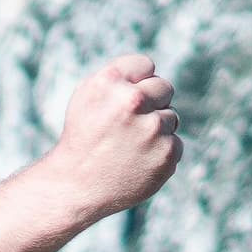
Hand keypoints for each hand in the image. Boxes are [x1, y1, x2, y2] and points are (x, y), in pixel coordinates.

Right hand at [45, 52, 181, 219]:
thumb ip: (120, 77)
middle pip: (164, 88)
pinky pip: (175, 143)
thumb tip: (153, 73)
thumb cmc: (83, 137)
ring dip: (155, 129)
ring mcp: (153, 128)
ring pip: (171, 117)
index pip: (145, 65)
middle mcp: (133, 101)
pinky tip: (137, 162)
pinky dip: (159, 152)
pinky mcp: (168, 153)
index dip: (136, 82)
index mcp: (110, 81)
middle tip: (127, 125)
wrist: (77, 186)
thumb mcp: (87, 96)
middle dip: (151, 102)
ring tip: (128, 146)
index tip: (122, 101)